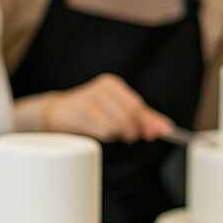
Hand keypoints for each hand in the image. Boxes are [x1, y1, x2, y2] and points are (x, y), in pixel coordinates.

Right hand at [40, 74, 172, 143]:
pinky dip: (104, 136)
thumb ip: (143, 118)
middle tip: (127, 137)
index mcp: (112, 84)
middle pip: (129, 116)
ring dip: (116, 135)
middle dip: (132, 132)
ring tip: (107, 133)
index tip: (152, 135)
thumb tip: (166, 127)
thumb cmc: (90, 114)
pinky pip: (102, 130)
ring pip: (116, 125)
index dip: (147, 123)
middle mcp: (100, 88)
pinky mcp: (77, 111)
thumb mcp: (117, 111)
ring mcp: (87, 98)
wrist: (56, 113)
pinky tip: (95, 133)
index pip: (137, 106)